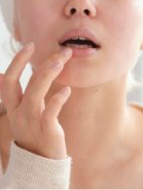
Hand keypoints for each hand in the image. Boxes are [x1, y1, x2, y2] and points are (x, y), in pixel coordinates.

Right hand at [0, 43, 71, 158]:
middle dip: (34, 63)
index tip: (30, 45)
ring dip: (47, 76)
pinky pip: (49, 114)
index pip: (9, 80)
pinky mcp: (46, 131)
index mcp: (14, 106)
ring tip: (60, 61)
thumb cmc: (34, 132)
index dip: (17, 62)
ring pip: (35, 95)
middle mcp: (19, 112)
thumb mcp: (21, 112)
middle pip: (19, 83)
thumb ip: (16, 93)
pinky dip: (57, 101)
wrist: (40, 164)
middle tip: (58, 51)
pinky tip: (67, 90)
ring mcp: (31, 122)